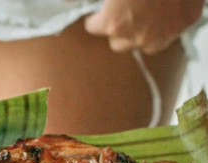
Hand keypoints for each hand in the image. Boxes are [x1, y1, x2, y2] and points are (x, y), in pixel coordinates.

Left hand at [85, 0, 203, 53]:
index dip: (96, 18)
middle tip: (124, 15)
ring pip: (145, 45)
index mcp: (113, 23)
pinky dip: (167, 26)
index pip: (93, 28)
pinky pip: (169, 34)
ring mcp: (160, 36)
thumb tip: (109, 3)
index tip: (99, 13)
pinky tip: (167, 12)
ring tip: (146, 17)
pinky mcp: (183, 27)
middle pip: (117, 44)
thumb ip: (110, 2)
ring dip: (142, 35)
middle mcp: (135, 36)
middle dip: (119, 32)